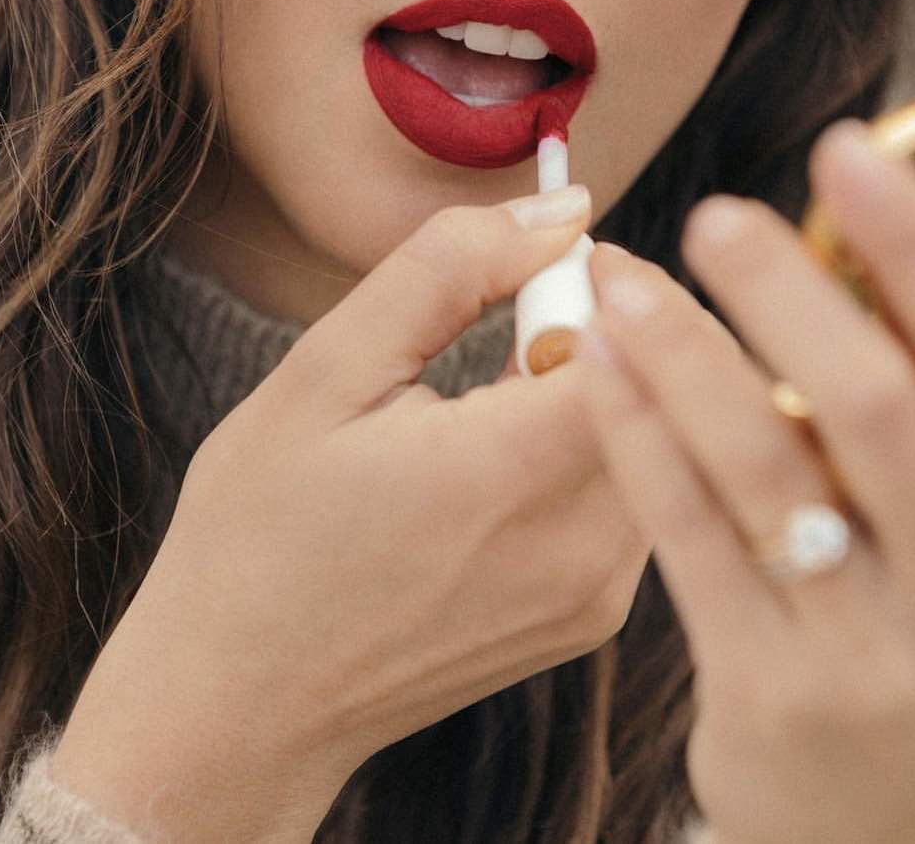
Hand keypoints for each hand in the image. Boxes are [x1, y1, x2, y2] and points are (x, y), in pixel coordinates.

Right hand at [52, 187, 651, 843]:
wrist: (239, 707)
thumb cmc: (260, 530)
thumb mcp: (327, 370)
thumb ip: (452, 268)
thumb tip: (568, 208)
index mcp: (513, 473)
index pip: (653, 338)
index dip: (615, 281)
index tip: (547, 261)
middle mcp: (585, 546)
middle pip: (675, 387)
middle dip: (620, 321)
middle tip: (525, 309)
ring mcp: (599, 595)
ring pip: (662, 437)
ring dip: (608, 383)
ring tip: (503, 386)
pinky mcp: (593, 620)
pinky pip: (636, 495)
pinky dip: (595, 446)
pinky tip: (508, 452)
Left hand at [574, 119, 914, 843]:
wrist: (878, 824)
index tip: (844, 152)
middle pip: (877, 402)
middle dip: (788, 292)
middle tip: (715, 213)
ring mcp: (873, 645)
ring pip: (767, 464)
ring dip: (687, 351)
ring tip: (623, 278)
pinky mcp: (771, 686)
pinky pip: (689, 532)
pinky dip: (637, 433)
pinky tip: (595, 363)